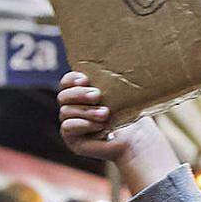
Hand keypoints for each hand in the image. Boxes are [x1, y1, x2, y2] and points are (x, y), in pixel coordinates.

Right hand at [57, 71, 178, 191]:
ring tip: (106, 114)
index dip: (72, 79)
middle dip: (79, 94)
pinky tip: (99, 126)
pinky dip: (83, 124)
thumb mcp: (119, 94)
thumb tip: (111, 61)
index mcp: (81, 94)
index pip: (66, 82)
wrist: (137, 141)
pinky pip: (68, 127)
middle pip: (63, 96)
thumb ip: (108, 82)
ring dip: (87, 111)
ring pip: (66, 111)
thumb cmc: (129, 115)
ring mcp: (70, 124)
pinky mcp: (72, 140)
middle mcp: (72, 108)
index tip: (85, 79)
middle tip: (98, 95)